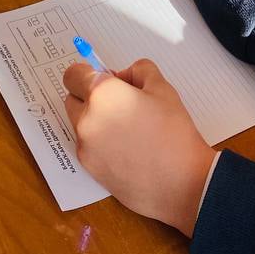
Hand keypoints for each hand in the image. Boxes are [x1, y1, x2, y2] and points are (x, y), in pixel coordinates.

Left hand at [64, 59, 216, 235]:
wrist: (181, 182)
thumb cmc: (174, 132)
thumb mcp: (162, 88)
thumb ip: (138, 71)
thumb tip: (122, 77)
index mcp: (102, 94)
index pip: (73, 75)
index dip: (86, 72)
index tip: (102, 77)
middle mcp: (86, 119)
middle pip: (72, 98)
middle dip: (89, 95)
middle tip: (119, 101)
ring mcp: (85, 146)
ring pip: (79, 123)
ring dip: (93, 119)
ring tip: (126, 127)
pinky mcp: (89, 168)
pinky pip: (87, 146)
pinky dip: (99, 142)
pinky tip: (126, 148)